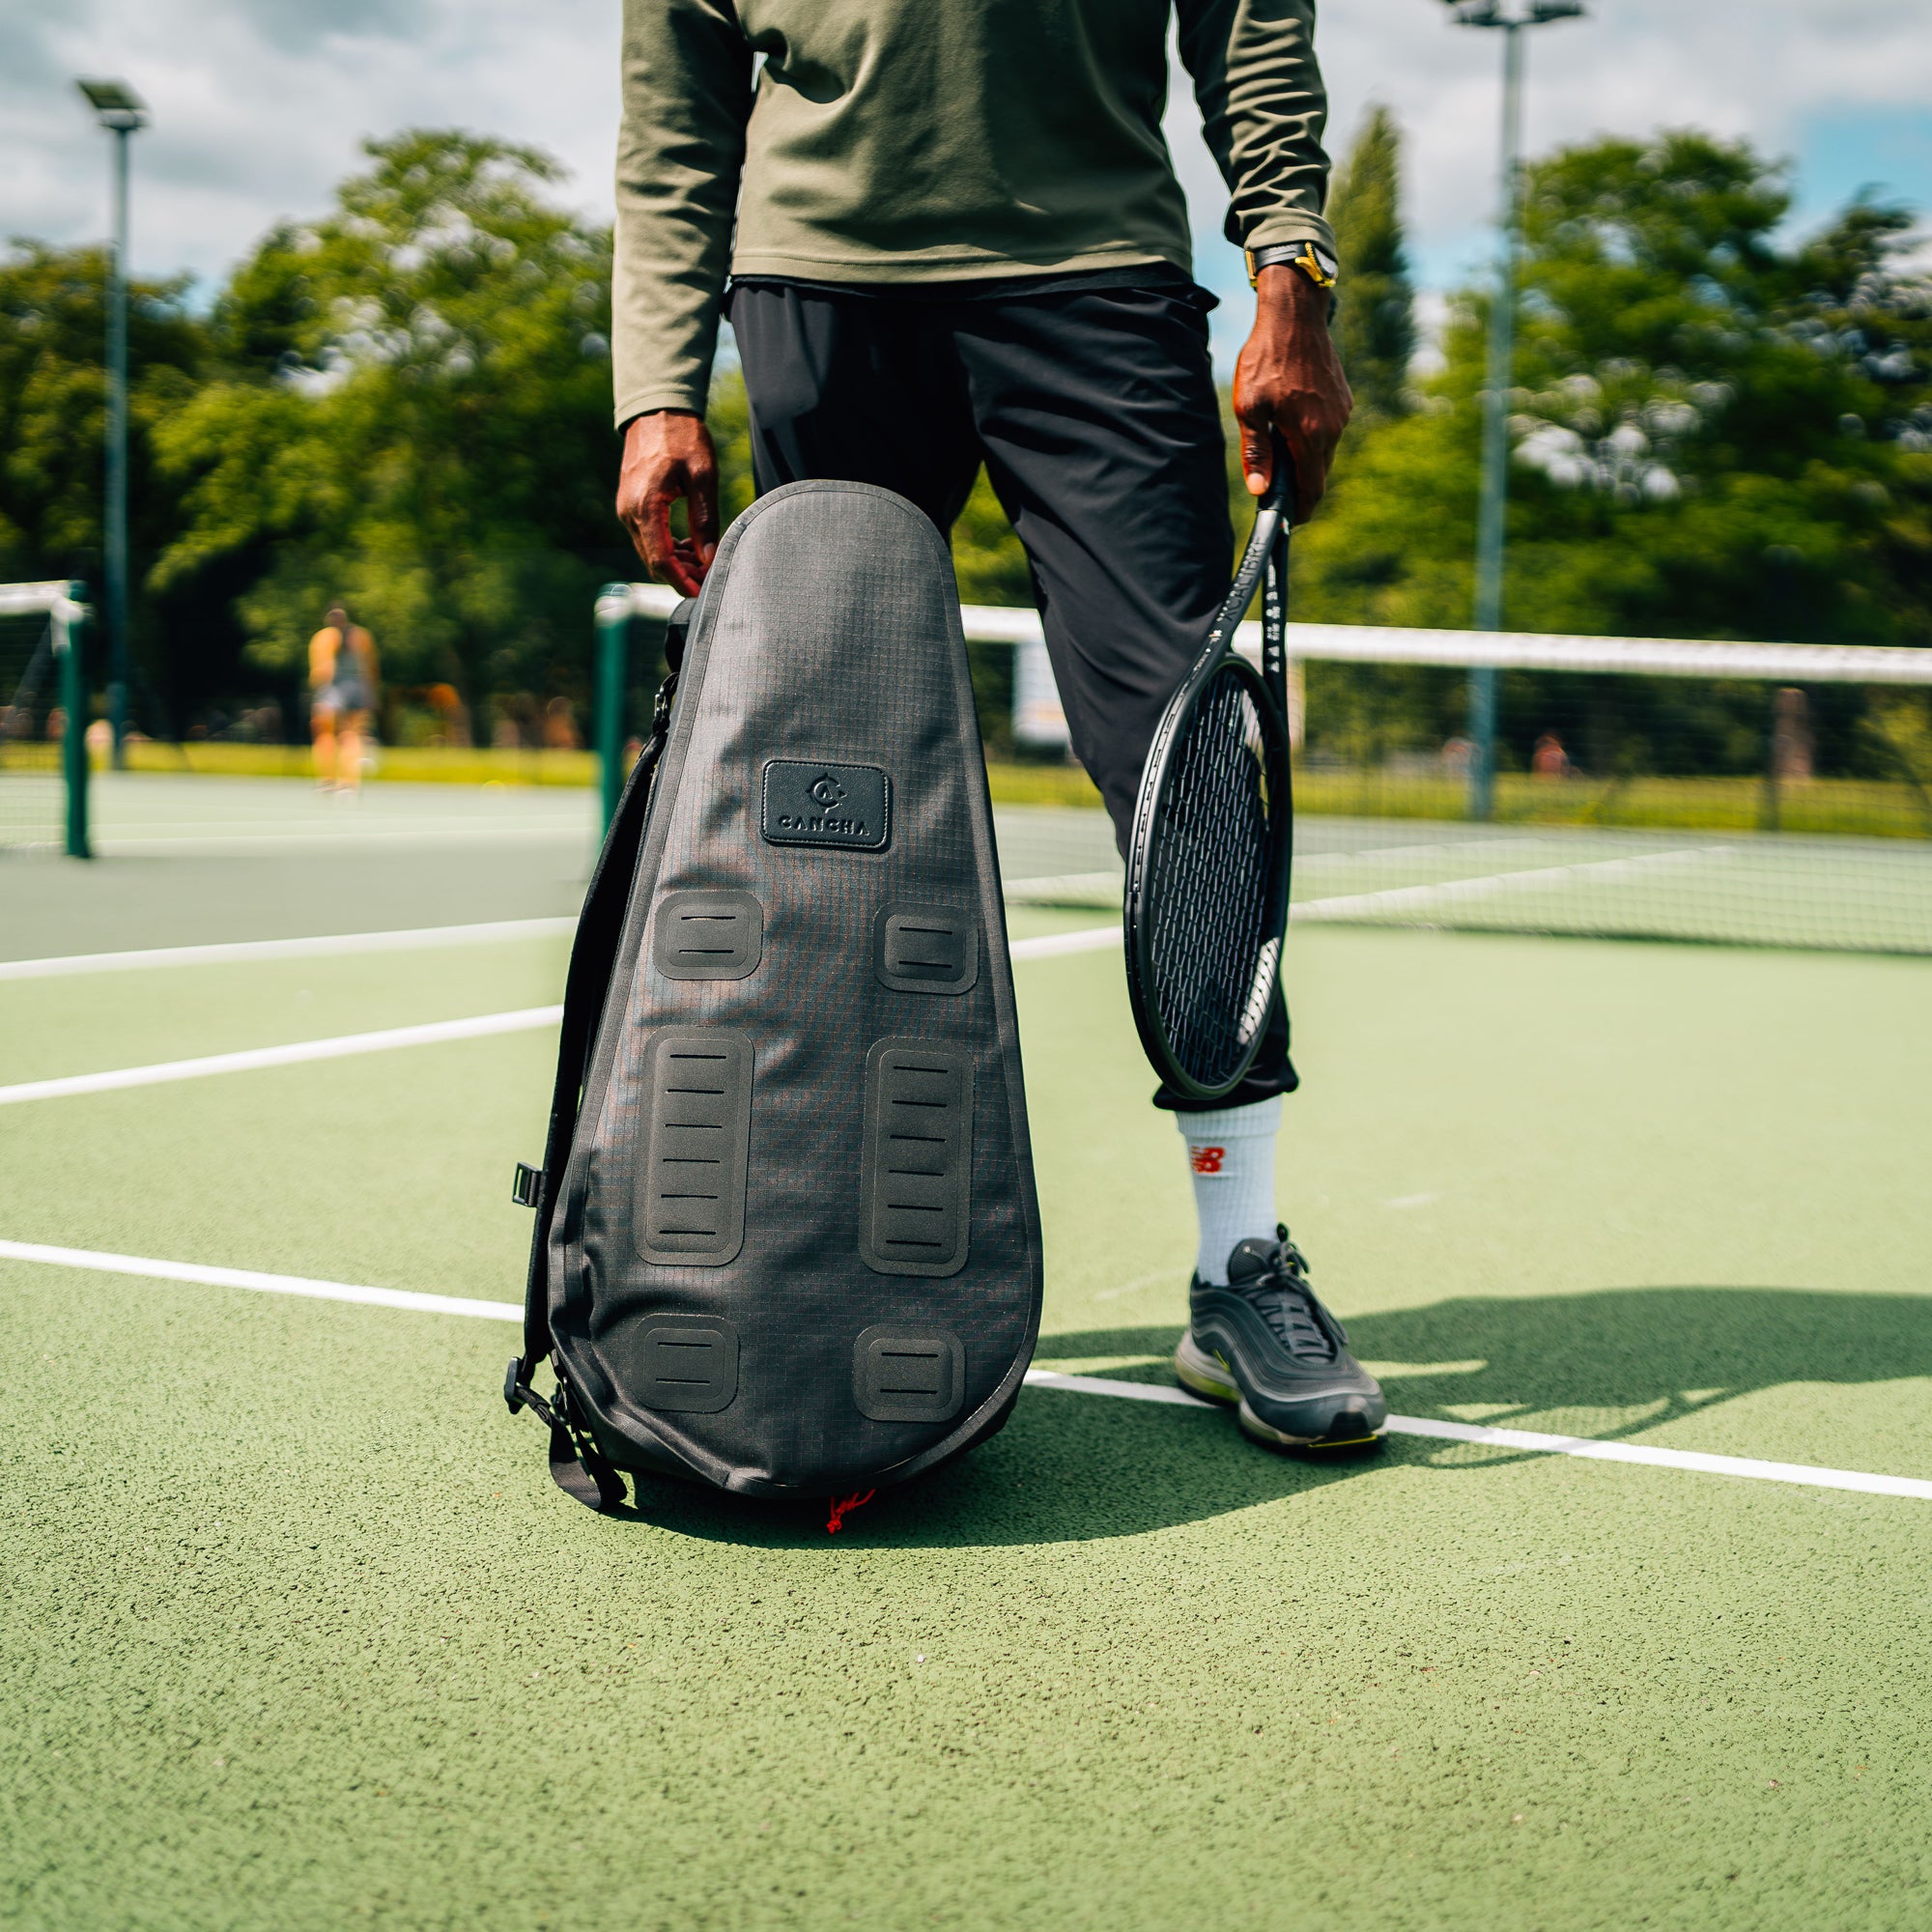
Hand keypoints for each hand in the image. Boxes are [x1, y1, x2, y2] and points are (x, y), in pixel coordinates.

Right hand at [616, 409, 719, 596]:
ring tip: (705, 562)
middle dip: (682, 576)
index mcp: (644, 506)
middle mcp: (629, 512)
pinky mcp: (630, 506)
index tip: (703, 593)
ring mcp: (626, 510)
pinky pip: (647, 538)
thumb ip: (705, 520)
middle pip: (653, 562)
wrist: (657, 411)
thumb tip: (709, 559)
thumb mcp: (702, 477)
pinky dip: (667, 549)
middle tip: (711, 577)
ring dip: (675, 564)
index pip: (660, 560)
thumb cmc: (682, 438)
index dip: (682, 582)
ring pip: (649, 553)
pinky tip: (690, 546)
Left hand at [1232, 264, 1352, 523]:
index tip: (1289, 519)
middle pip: (1319, 474)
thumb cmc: (1266, 359)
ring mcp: (1341, 412)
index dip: (1301, 510)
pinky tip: (1289, 422)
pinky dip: (1311, 436)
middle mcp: (1333, 428)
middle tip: (1273, 485)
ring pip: (1324, 451)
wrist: (1294, 314)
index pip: (1312, 489)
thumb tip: (1259, 489)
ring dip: (1304, 458)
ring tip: (1276, 447)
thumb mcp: (1249, 407)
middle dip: (1299, 485)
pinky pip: (1328, 429)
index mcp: (1310, 435)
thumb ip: (1256, 451)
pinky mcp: (1342, 398)